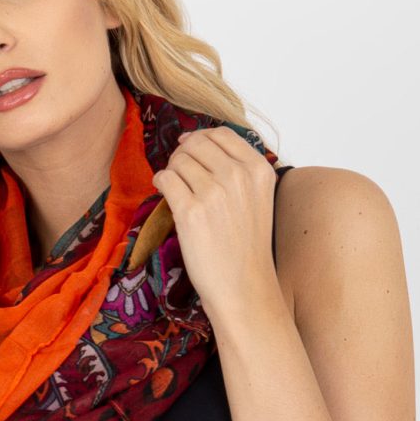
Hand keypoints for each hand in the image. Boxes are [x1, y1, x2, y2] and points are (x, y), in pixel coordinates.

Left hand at [151, 126, 279, 323]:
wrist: (243, 286)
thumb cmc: (246, 246)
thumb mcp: (257, 198)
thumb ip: (238, 170)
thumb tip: (199, 143)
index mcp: (258, 169)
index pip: (222, 134)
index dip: (200, 137)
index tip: (189, 147)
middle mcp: (238, 175)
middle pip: (197, 144)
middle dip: (182, 154)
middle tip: (178, 171)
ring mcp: (213, 192)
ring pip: (179, 161)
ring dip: (171, 170)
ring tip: (174, 187)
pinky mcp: (190, 211)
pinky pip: (165, 179)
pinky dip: (160, 182)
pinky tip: (164, 193)